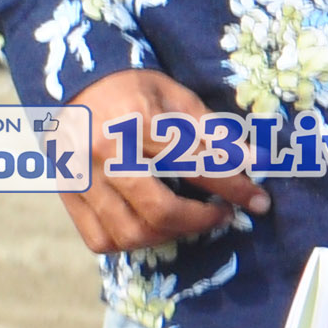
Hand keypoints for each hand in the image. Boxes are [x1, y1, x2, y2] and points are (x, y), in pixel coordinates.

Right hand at [58, 68, 265, 255]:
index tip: (259, 201)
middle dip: (201, 220)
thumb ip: (210, 129)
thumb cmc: (132, 89)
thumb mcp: (174, 95)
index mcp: (136, 120)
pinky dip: (131, 242)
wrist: (73, 85)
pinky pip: (101, 240)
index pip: (195, 163)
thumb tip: (250, 161)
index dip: (233, 186)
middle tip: (223, 215)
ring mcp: (81, 178)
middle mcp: (105, 153)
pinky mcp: (68, 196)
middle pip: (160, 209)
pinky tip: (151, 227)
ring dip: (170, 235)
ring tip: (189, 222)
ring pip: (131, 232)